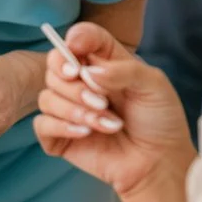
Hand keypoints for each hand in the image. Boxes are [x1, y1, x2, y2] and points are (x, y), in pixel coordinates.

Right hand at [34, 22, 194, 198]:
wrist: (158, 162)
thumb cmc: (159, 120)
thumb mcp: (153, 85)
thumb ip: (123, 70)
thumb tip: (87, 71)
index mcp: (101, 63)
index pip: (79, 39)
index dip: (75, 40)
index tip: (77, 48)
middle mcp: (80, 82)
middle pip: (53, 68)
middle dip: (74, 86)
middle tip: (101, 101)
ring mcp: (67, 109)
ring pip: (46, 98)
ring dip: (76, 111)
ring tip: (107, 124)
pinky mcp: (58, 135)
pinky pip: (41, 124)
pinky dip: (61, 127)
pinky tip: (86, 133)